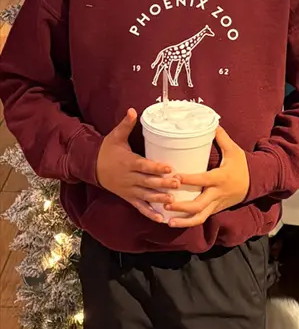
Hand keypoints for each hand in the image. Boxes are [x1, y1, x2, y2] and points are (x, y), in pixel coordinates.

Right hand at [96, 109, 178, 223]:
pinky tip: (161, 219)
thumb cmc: (107, 150)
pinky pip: (139, 207)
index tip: (169, 168)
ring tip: (172, 200)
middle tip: (177, 183)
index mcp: (128, 162)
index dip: (156, 167)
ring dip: (158, 198)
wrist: (91, 166)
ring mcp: (128, 189)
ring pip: (145, 195)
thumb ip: (125, 125)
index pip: (143, 165)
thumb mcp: (115, 136)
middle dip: (162, 183)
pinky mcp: (127, 197)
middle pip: (147, 181)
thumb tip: (132, 110)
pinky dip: (149, 213)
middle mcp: (129, 177)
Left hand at [165, 127, 249, 227]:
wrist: (257, 182)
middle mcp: (218, 193)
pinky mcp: (216, 210)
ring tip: (169, 221)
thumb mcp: (234, 150)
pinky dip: (188, 222)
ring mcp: (217, 204)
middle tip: (166, 205)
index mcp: (221, 178)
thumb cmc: (242, 165)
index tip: (174, 177)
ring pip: (200, 217)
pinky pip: (201, 218)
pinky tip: (174, 222)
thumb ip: (221, 138)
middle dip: (182, 207)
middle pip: (199, 205)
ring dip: (184, 221)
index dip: (188, 179)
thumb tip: (211, 123)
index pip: (202, 179)